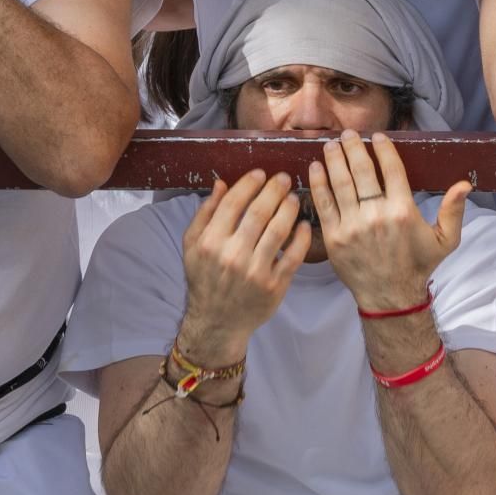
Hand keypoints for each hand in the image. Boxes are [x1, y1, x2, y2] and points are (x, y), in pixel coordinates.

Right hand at [178, 169, 307, 360]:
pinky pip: (294, 256)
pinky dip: (301, 238)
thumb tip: (220, 184)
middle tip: (285, 178)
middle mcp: (232, 255)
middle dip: (275, 190)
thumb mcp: (192, 246)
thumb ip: (205, 214)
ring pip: (279, 231)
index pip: (233, 204)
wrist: (217, 321)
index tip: (261, 173)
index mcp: (210, 242)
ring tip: (293, 198)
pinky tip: (303, 225)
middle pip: (259, 213)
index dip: (250, 184)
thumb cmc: (205, 279)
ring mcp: (255, 271)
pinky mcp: (275, 285)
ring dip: (289, 209)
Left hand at [308, 130, 468, 310]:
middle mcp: (377, 215)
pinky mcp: (334, 237)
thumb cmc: (418, 266)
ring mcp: (352, 226)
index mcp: (403, 211)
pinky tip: (316, 168)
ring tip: (331, 144)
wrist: (390, 297)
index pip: (392, 170)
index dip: (383, 149)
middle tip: (349, 134)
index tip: (377, 137)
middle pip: (362, 171)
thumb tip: (464, 184)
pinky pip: (323, 204)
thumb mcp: (446, 240)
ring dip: (334, 159)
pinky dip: (318, 183)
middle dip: (354, 148)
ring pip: (340, 183)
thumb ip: (454, 210)